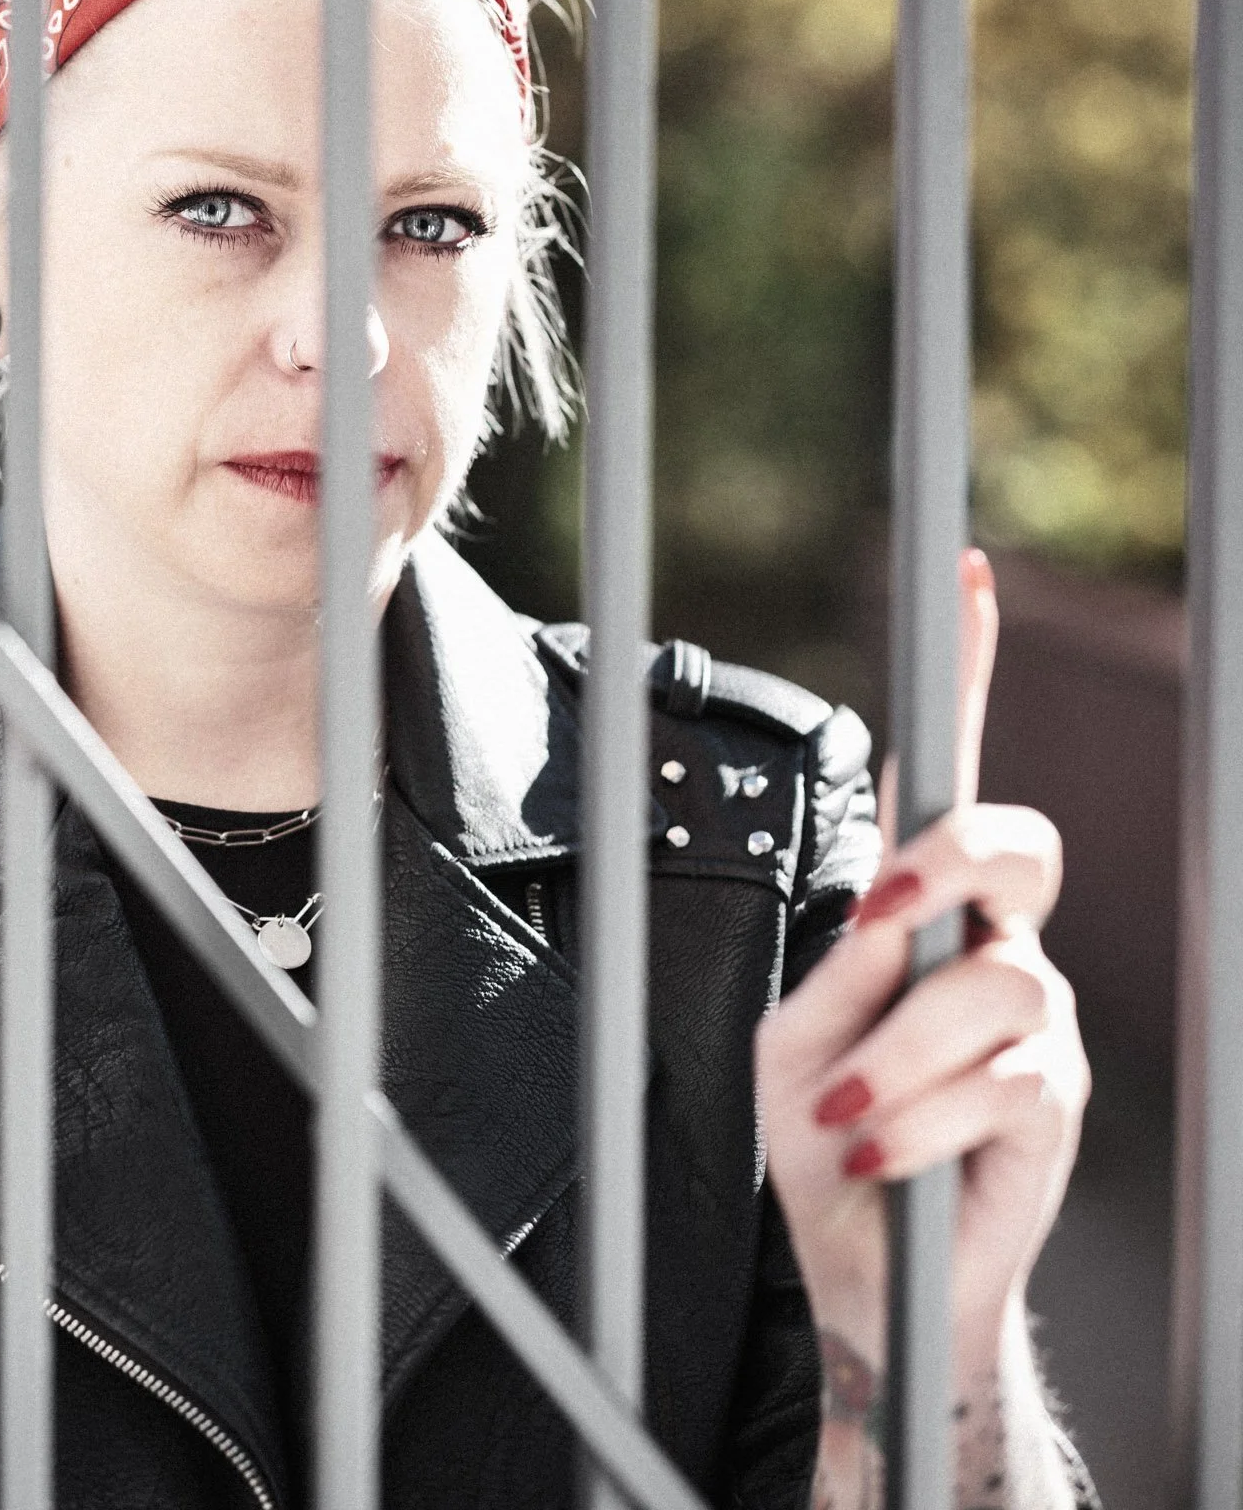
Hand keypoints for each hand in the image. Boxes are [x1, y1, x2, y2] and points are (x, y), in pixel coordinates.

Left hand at [755, 549, 1089, 1382]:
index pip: (946, 778)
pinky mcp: (1055, 1101)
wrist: (865, 1266)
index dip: (966, 677)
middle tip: (879, 911)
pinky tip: (875, 1152)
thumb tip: (885, 916)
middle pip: (1018, 844)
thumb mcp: (789, 1044)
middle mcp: (991, 944)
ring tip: (842, 1119)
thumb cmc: (819, 1137)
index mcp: (916, 909)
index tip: (965, 577)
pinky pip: (1005, 1082)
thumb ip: (837, 975)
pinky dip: (919, 1117)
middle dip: (951, 860)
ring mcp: (1034, 1019)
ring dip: (900, 1055)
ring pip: (996, 985)